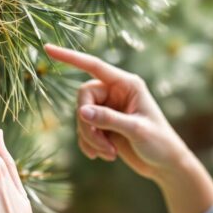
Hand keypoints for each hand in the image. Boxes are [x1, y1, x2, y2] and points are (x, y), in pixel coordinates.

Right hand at [44, 43, 194, 183]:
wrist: (165, 164)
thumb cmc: (159, 143)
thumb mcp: (136, 130)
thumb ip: (109, 119)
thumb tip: (81, 112)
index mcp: (127, 84)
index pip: (93, 66)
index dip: (70, 57)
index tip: (47, 48)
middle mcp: (116, 92)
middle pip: (83, 98)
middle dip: (87, 125)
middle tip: (102, 146)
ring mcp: (109, 108)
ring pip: (82, 117)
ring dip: (90, 138)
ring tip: (109, 154)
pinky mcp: (104, 124)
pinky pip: (84, 129)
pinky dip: (89, 144)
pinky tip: (103, 156)